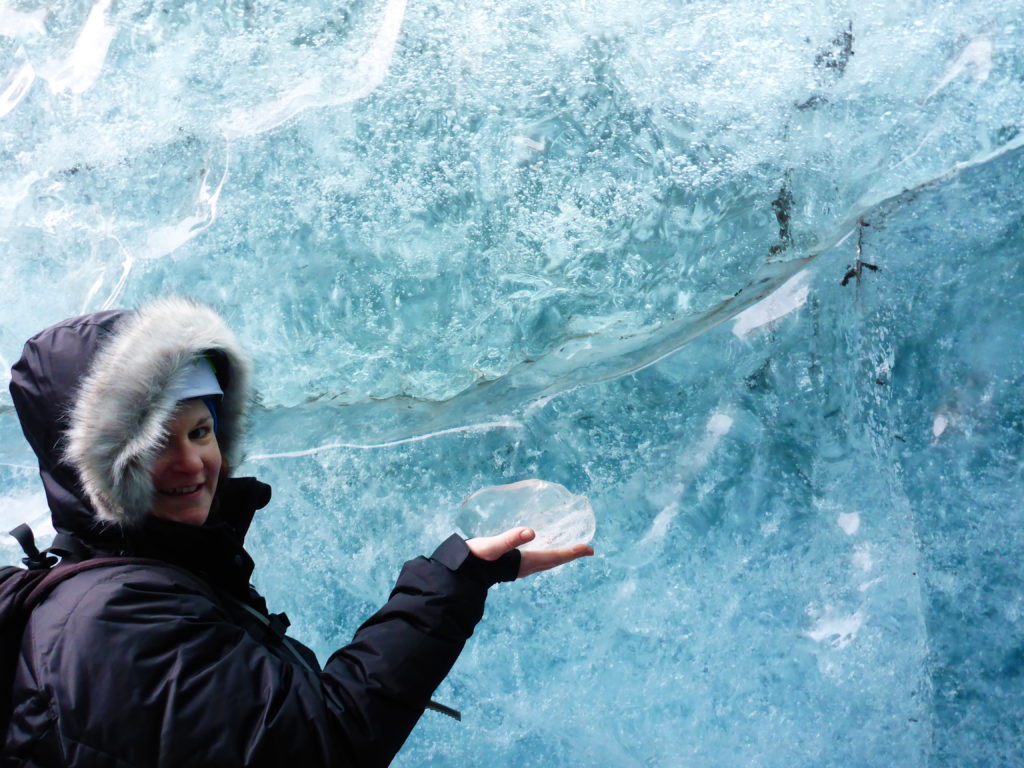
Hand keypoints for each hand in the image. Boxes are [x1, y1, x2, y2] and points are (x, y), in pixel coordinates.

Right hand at [466, 527, 593, 577]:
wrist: (460, 572)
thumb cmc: (475, 559)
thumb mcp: (493, 546)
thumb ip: (510, 539)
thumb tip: (531, 532)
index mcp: (526, 561)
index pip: (555, 557)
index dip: (573, 552)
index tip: (590, 548)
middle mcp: (526, 566)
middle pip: (555, 560)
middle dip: (571, 554)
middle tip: (588, 549)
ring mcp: (519, 566)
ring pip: (546, 561)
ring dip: (560, 554)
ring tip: (571, 548)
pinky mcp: (511, 564)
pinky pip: (537, 558)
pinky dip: (546, 552)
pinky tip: (543, 545)